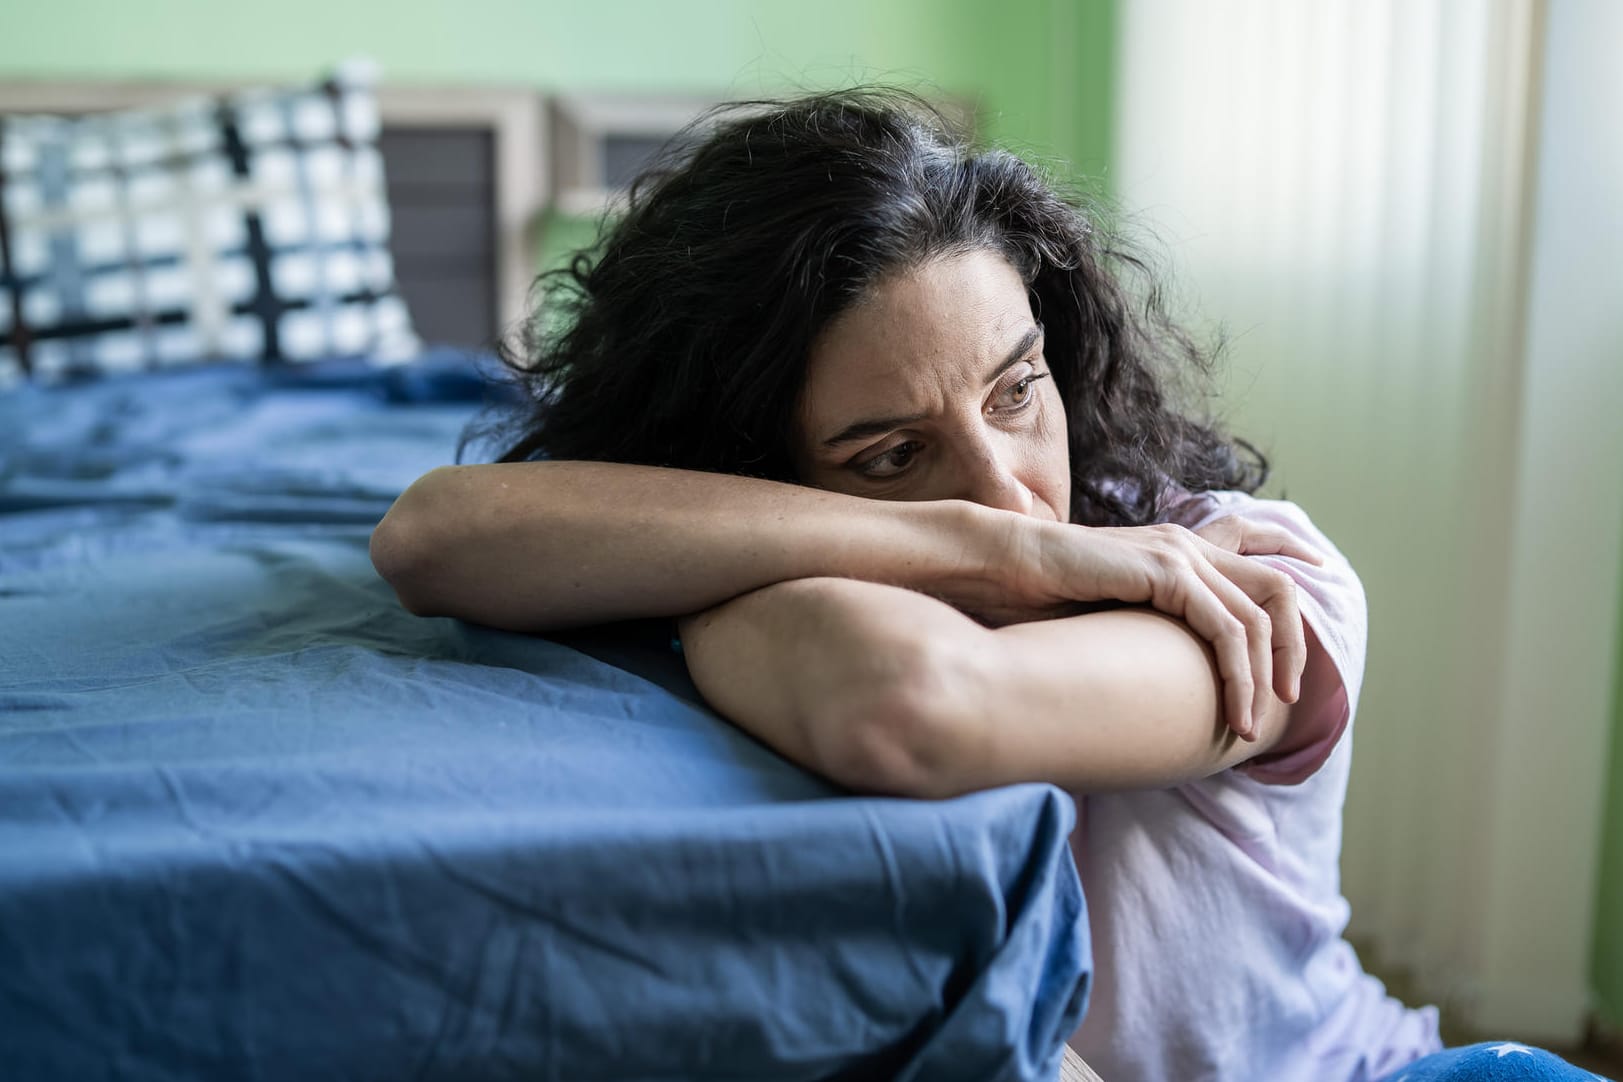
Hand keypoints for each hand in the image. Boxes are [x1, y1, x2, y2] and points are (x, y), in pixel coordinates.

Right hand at [972, 510, 1322, 740]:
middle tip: (1289, 698)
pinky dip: (1239, 674)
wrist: (997, 568)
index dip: (1296, 570)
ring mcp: (1179, 555)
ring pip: (1261, 615)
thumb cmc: (1035, 599)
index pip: (1258, 550)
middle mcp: (1186, 546)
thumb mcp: (1106, 617)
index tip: (1316, 616)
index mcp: (1174, 549)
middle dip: (1295, 646)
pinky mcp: (1166, 573)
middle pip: (1277, 589)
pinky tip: (1233, 710)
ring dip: (1265, 675)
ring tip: (1252, 723)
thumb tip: (1157, 680)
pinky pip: (1228, 629)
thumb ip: (1144, 632)